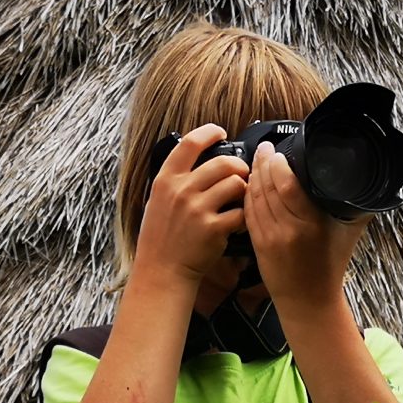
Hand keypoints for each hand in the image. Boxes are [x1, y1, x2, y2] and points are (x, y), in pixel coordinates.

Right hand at [134, 124, 249, 286]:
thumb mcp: (158, 201)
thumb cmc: (162, 237)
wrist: (162, 270)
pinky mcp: (213, 228)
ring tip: (240, 200)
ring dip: (245, 191)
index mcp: (166, 179)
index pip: (190, 143)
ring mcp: (197, 209)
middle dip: (239, 167)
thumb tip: (200, 159)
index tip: (221, 132)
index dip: (209, 132)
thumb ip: (177, 180)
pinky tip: (239, 222)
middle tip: (242, 175)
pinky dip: (244, 216)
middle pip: (223, 162)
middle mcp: (181, 190)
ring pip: (237, 184)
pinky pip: (241, 212)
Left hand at [245, 141, 368, 309]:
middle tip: (265, 147)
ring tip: (256, 160)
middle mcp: (288, 229)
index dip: (278, 164)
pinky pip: (249, 212)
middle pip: (268, 186)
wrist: (310, 301)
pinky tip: (250, 184)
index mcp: (311, 223)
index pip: (288, 185)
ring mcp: (270, 237)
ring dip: (253, 176)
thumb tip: (369, 182)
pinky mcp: (258, 244)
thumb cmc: (331, 266)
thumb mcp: (350, 234)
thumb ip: (357, 207)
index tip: (277, 150)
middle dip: (263, 163)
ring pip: (255, 197)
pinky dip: (248, 195)